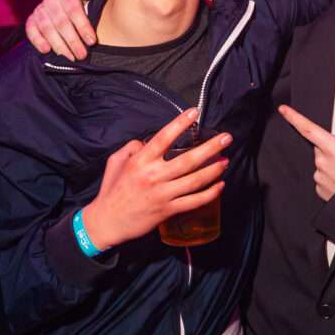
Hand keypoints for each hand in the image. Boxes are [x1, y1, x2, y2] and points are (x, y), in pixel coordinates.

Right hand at [25, 0, 97, 60]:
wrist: (61, 7)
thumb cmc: (79, 6)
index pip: (74, 10)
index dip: (83, 26)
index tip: (92, 42)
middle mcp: (50, 1)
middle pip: (61, 22)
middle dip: (73, 41)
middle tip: (82, 55)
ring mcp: (39, 11)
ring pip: (48, 29)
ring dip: (59, 45)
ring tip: (70, 58)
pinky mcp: (30, 21)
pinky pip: (31, 31)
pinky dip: (38, 41)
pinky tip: (47, 51)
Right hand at [82, 109, 230, 249]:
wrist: (108, 222)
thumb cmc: (112, 190)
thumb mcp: (115, 162)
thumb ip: (131, 147)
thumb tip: (147, 141)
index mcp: (140, 162)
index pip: (163, 138)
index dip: (180, 123)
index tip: (195, 112)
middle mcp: (153, 176)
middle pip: (188, 160)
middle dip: (211, 147)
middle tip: (227, 138)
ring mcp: (162, 194)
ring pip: (195, 181)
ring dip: (214, 170)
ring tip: (226, 160)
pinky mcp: (168, 210)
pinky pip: (194, 201)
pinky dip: (209, 194)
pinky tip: (220, 186)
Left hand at [278, 99, 334, 200]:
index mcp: (334, 149)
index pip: (308, 129)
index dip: (294, 117)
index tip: (283, 110)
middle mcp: (323, 163)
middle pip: (320, 147)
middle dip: (332, 147)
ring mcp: (321, 179)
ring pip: (322, 163)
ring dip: (333, 164)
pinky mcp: (322, 192)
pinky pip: (323, 179)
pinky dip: (332, 177)